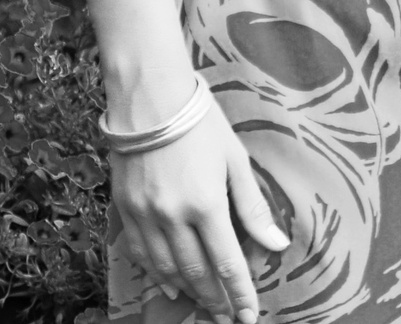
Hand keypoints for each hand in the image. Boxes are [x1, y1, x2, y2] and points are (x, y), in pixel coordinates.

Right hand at [110, 87, 289, 323]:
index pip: (227, 263)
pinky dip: (155, 274)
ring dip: (185, 291)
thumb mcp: (235, 160)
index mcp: (206, 204)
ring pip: (165, 269)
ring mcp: (145, 216)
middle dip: (213, 299)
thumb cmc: (201, 123)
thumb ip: (253, 207)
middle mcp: (173, 217)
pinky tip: (167, 284)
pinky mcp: (125, 209)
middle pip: (195, 273)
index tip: (248, 316)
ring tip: (201, 303)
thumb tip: (276, 244)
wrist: (149, 98)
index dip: (239, 294)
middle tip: (225, 315)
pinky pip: (140, 253)